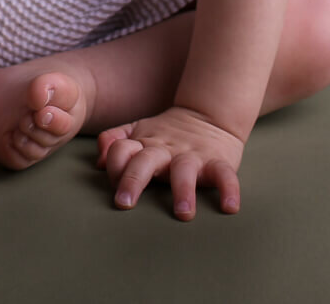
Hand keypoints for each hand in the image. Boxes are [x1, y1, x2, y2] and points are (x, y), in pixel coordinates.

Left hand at [95, 106, 245, 219]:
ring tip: (183, 213)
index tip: (114, 190)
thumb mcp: (138, 131)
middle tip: (124, 203)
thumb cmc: (166, 134)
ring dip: (183, 190)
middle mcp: (165, 150)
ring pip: (185, 170)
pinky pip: (224, 175)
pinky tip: (230, 208)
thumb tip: (98, 163)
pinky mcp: (218, 161)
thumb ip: (115, 142)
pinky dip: (229, 190)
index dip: (114, 166)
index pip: (121, 150)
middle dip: (133, 180)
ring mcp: (192, 155)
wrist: (209, 116)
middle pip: (144, 161)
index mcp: (144, 143)